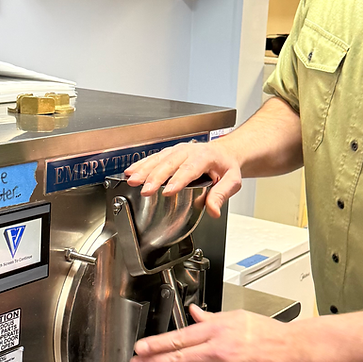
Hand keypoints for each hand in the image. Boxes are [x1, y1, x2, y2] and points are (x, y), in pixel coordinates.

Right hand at [124, 142, 240, 218]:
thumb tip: (213, 210)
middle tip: (145, 190)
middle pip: (170, 164)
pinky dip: (141, 165)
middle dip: (156, 177)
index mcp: (205, 156)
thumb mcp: (232, 181)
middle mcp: (188, 151)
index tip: (167, 191)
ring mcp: (177, 150)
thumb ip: (221, 195)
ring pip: (158, 159)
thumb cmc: (226, 166)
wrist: (224, 152)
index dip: (178, 180)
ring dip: (144, 170)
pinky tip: (130, 172)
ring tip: (132, 181)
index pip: (190, 169)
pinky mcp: (169, 153)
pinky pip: (153, 158)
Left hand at [130, 305, 301, 361]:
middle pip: (178, 359)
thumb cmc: (269, 335)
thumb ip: (210, 319)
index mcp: (218, 331)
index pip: (179, 338)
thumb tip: (192, 313)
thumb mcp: (237, 317)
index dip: (156, 344)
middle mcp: (218, 352)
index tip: (141, 347)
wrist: (293, 353)